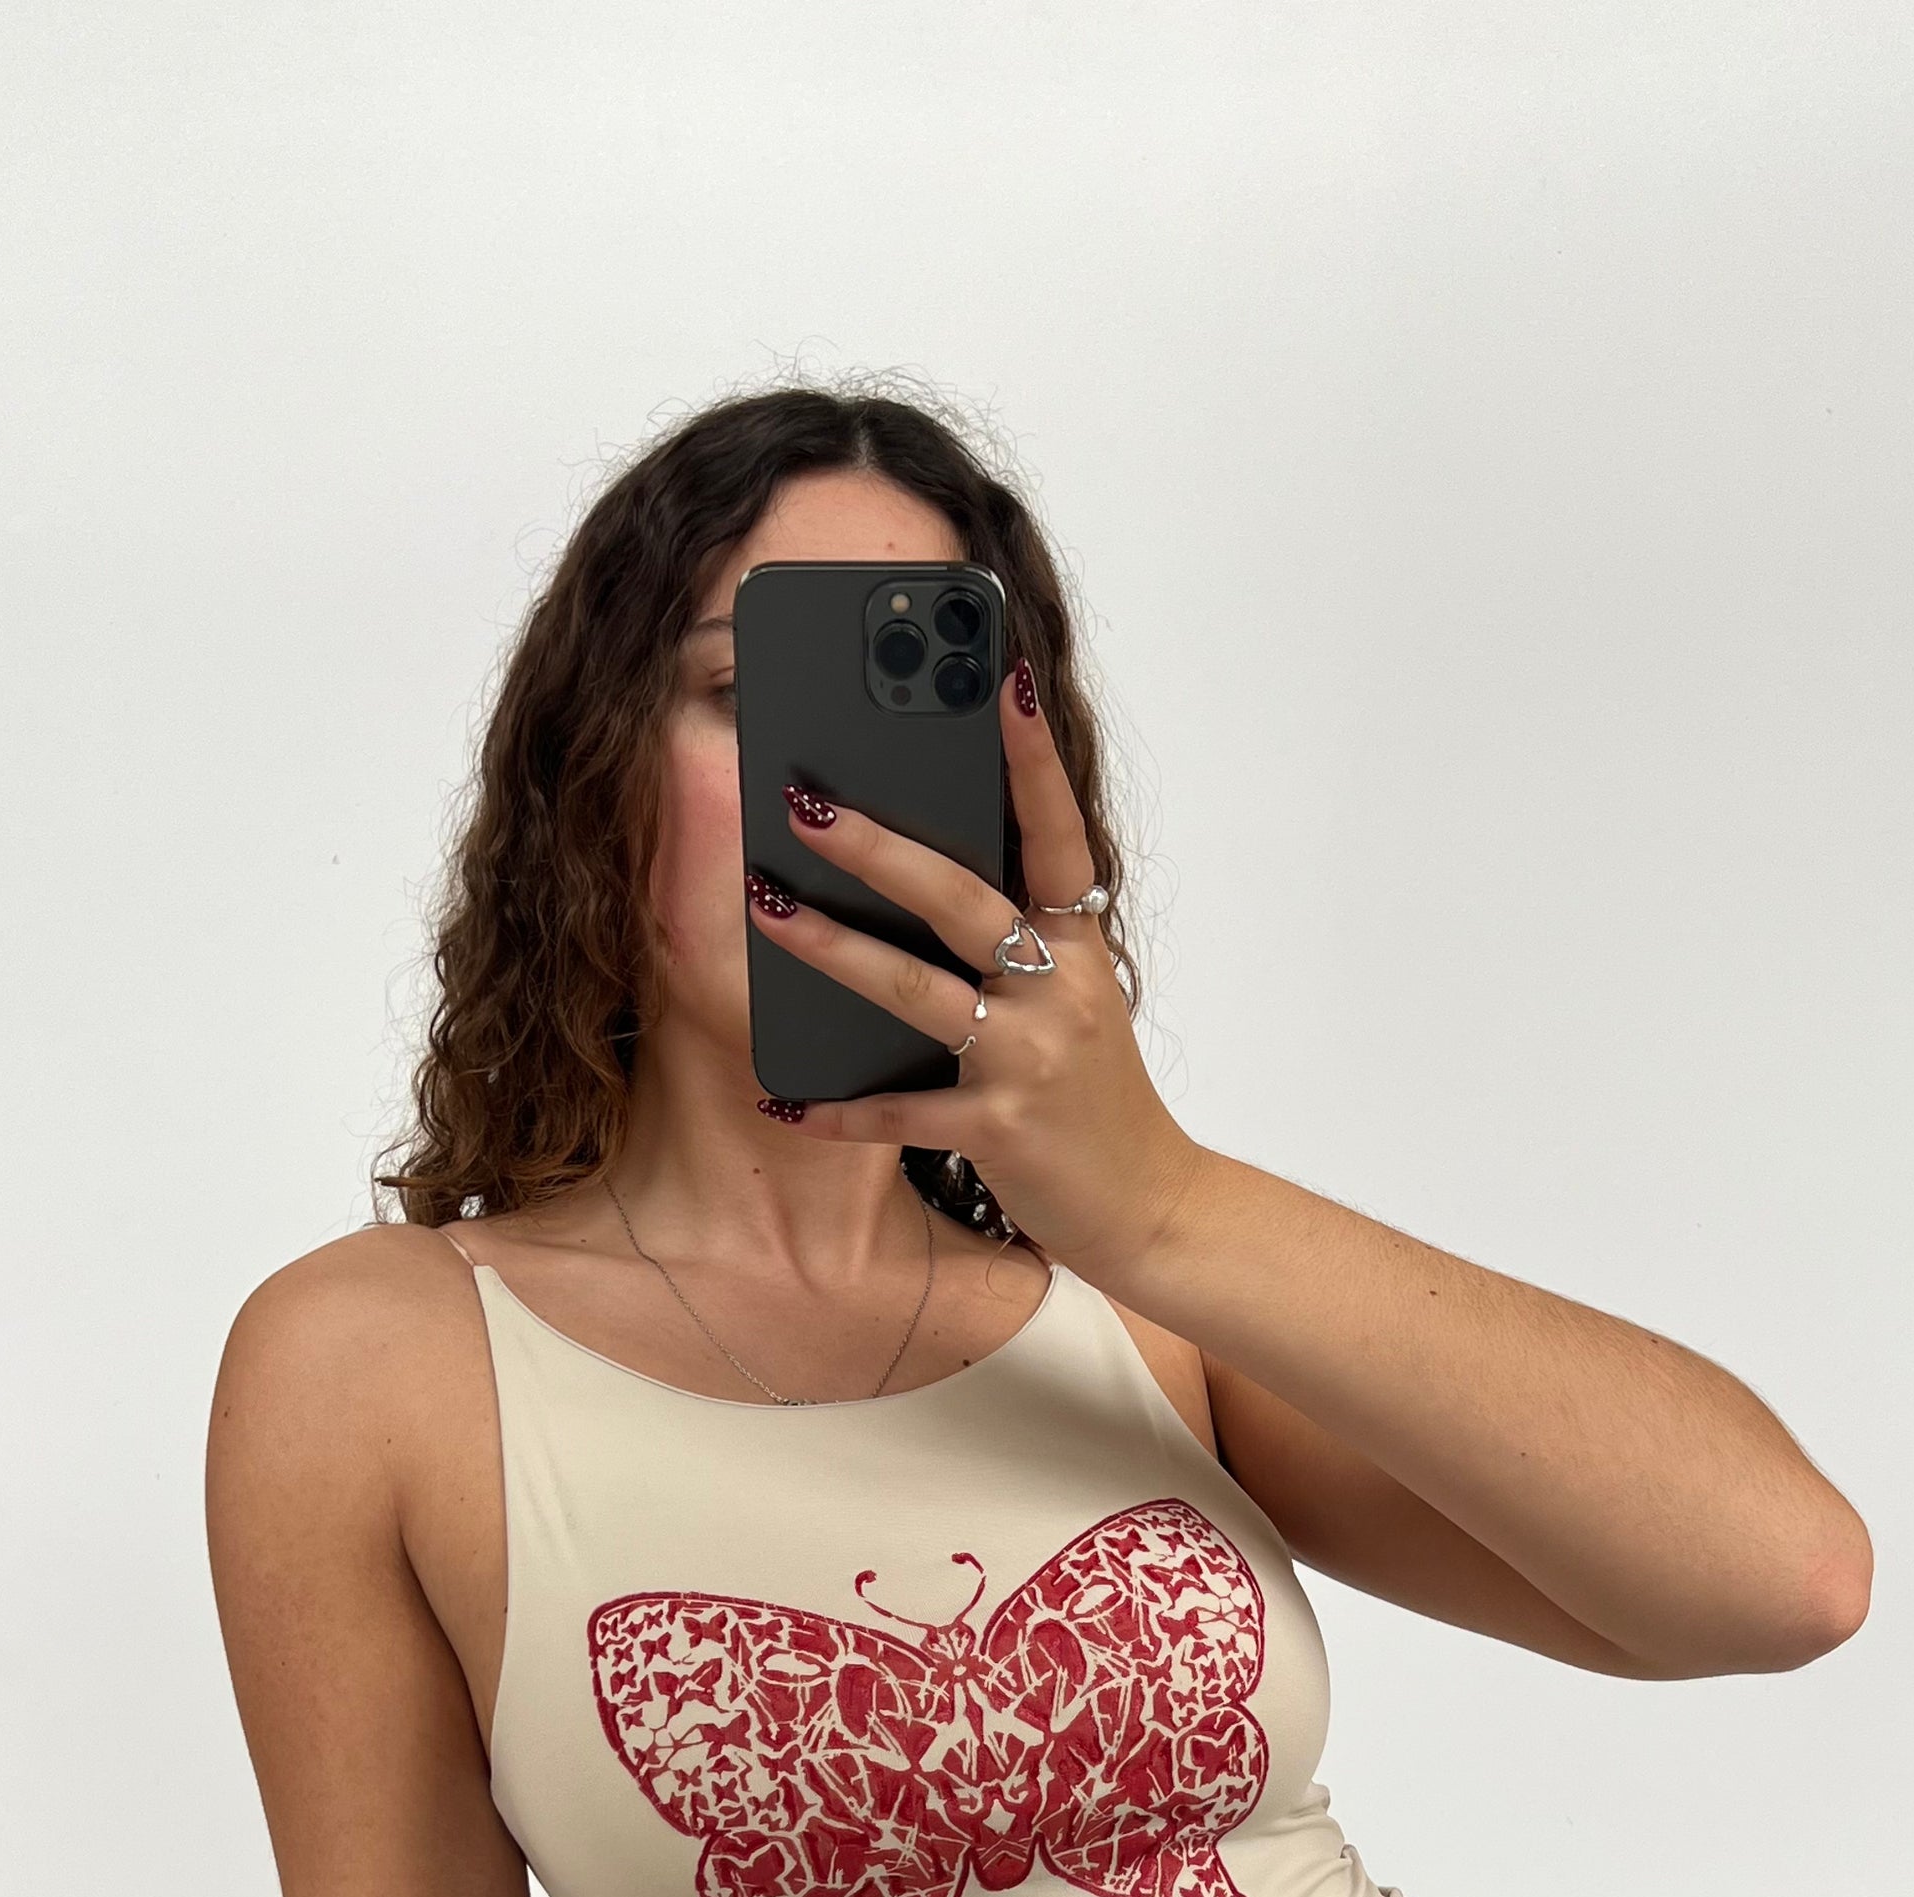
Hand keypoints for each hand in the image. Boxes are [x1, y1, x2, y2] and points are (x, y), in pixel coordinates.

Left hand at [745, 658, 1210, 1283]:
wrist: (1150, 1206)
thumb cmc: (1095, 1095)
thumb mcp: (1073, 1001)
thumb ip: (1014, 941)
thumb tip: (914, 875)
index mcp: (1078, 946)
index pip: (1055, 832)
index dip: (1028, 755)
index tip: (1001, 675)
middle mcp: (1058, 989)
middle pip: (958, 897)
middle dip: (875, 845)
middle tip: (802, 799)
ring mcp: (1028, 1059)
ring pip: (914, 990)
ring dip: (831, 947)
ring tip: (763, 905)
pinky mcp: (998, 1129)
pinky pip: (899, 1110)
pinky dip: (839, 1110)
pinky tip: (785, 1100)